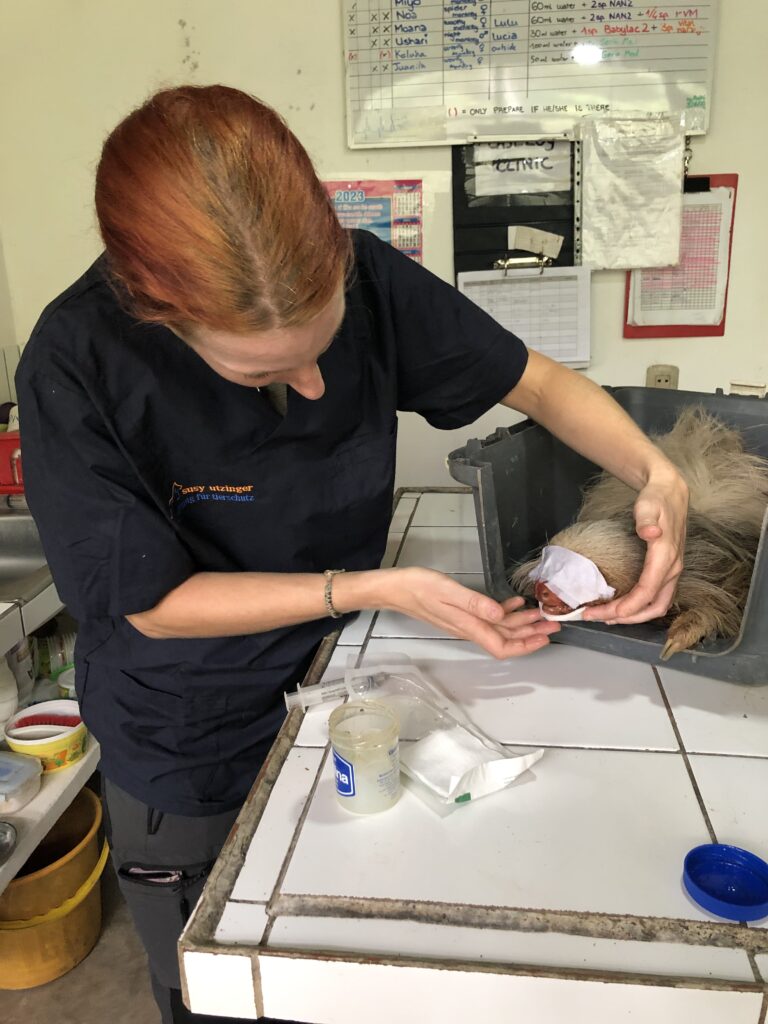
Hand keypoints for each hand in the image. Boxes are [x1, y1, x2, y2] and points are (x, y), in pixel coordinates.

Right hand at [377, 567, 560, 658]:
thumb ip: (476, 604)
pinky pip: (488, 617)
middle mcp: (469, 628)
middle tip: (553, 623)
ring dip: (521, 623)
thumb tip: (502, 615)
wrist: (394, 588)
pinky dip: (504, 612)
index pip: (502, 646)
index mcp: (468, 626)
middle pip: (505, 638)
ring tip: (540, 613)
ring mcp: (464, 622)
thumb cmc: (418, 587)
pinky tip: (513, 603)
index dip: (526, 645)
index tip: (545, 637)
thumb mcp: (448, 591)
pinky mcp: (461, 613)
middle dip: (531, 633)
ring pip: (499, 628)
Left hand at [583, 471, 688, 624]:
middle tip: (596, 616)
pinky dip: (637, 607)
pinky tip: (619, 606)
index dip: (630, 606)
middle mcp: (673, 568)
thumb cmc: (656, 499)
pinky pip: (654, 597)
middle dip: (626, 617)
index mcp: (667, 557)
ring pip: (656, 605)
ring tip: (604, 617)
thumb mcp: (648, 505)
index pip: (649, 590)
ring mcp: (671, 571)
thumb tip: (651, 533)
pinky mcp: (666, 571)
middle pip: (654, 606)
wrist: (670, 492)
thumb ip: (647, 521)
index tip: (608, 614)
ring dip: (632, 615)